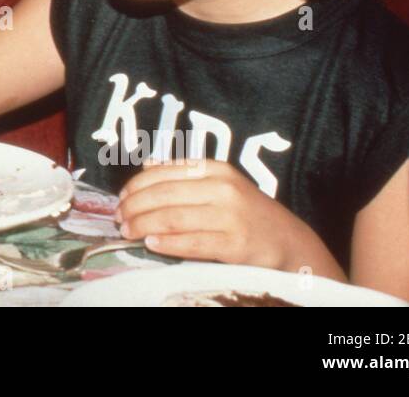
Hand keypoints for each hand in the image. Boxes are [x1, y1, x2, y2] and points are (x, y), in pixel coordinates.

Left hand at [116, 159, 313, 270]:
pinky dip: (167, 243)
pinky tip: (151, 244)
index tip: (121, 197)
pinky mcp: (235, 244)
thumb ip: (186, 175)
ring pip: (173, 218)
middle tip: (118, 218)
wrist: (289, 242)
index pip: (165, 172)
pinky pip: (192, 242)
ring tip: (127, 232)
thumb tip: (148, 164)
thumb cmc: (247, 213)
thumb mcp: (221, 184)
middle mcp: (223, 188)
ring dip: (143, 225)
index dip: (137, 185)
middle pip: (164, 195)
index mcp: (216, 169)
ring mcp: (230, 216)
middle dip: (134, 207)